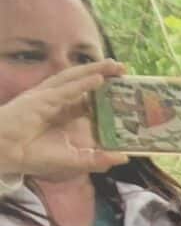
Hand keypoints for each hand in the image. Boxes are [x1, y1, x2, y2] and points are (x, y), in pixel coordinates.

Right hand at [0, 60, 127, 179]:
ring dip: (95, 71)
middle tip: (124, 69)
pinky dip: (82, 83)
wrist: (5, 153)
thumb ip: (98, 158)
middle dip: (103, 74)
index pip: (87, 100)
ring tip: (115, 65)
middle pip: (83, 84)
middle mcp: (56, 102)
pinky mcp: (40, 100)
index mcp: (62, 114)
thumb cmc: (31, 155)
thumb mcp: (73, 159)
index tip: (125, 92)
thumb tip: (124, 157)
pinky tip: (98, 78)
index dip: (105, 95)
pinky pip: (65, 89)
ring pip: (74, 79)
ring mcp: (47, 98)